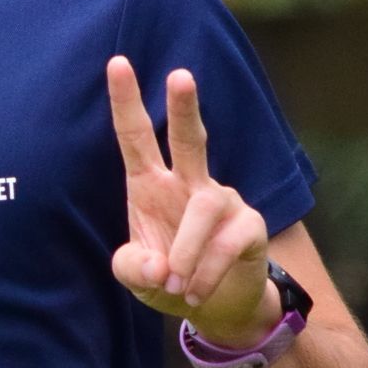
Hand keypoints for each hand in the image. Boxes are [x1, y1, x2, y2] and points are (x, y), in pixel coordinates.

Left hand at [105, 56, 277, 344]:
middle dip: (184, 107)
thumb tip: (158, 266)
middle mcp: (189, 184)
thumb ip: (132, 269)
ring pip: (205, 206)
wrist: (217, 306)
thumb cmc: (169, 278)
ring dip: (186, 250)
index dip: (126, 102)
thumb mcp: (137, 277)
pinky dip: (206, 272)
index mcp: (152, 185)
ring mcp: (223, 201)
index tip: (117, 62)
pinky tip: (195, 292)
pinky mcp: (250, 226)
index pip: (136, 137)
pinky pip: (226, 244)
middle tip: (180, 74)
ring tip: (174, 283)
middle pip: (189, 138)